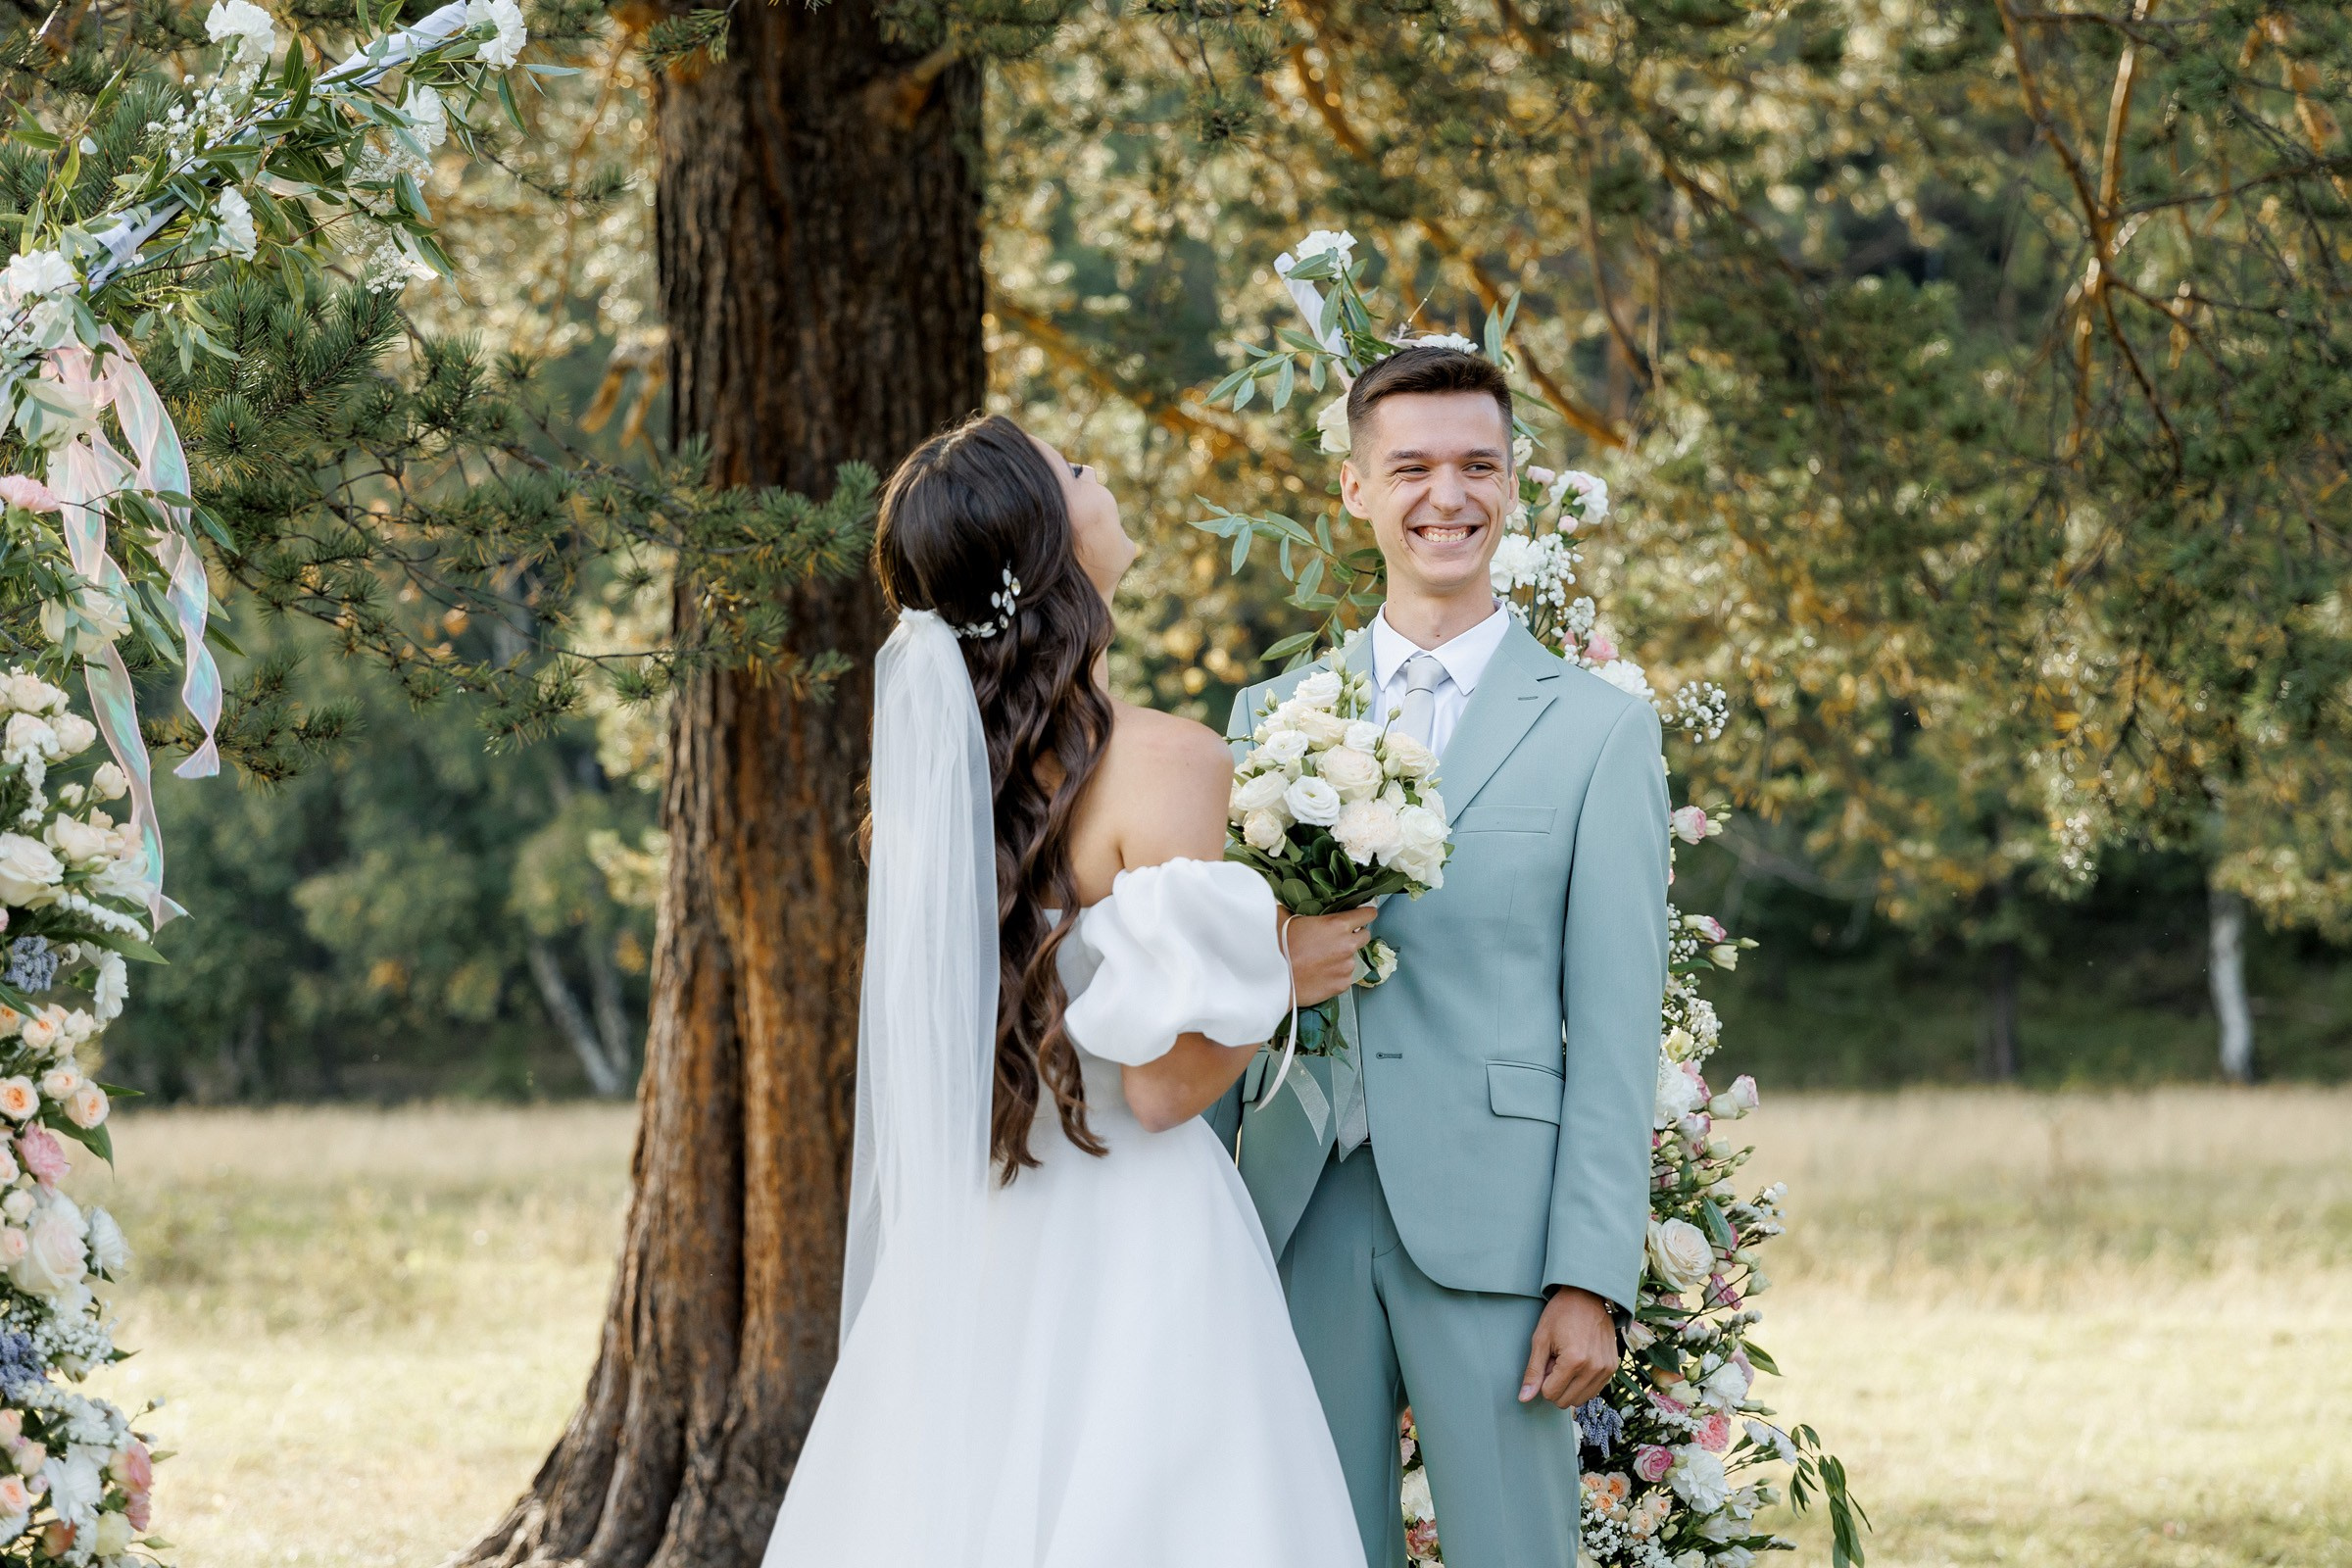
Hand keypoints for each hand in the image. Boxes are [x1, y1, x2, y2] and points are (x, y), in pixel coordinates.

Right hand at [1281, 909, 1373, 1006]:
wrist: (1273, 979)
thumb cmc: (1278, 947)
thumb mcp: (1286, 918)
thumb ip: (1296, 908)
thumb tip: (1291, 902)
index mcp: (1337, 924)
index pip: (1366, 914)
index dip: (1366, 913)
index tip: (1366, 913)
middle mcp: (1347, 945)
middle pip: (1365, 936)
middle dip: (1356, 936)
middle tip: (1339, 938)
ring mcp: (1347, 966)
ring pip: (1353, 958)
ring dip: (1343, 957)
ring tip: (1323, 960)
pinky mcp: (1342, 985)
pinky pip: (1345, 976)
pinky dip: (1337, 974)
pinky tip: (1321, 974)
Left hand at [1519, 1286, 1616, 1408]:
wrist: (1588, 1296)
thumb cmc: (1561, 1313)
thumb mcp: (1541, 1339)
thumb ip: (1533, 1371)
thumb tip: (1524, 1398)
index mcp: (1574, 1361)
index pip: (1550, 1394)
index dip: (1543, 1381)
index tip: (1547, 1361)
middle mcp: (1594, 1368)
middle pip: (1565, 1401)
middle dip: (1556, 1385)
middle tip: (1556, 1361)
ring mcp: (1606, 1369)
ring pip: (1580, 1399)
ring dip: (1570, 1386)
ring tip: (1568, 1361)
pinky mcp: (1613, 1368)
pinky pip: (1594, 1391)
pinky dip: (1583, 1383)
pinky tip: (1580, 1363)